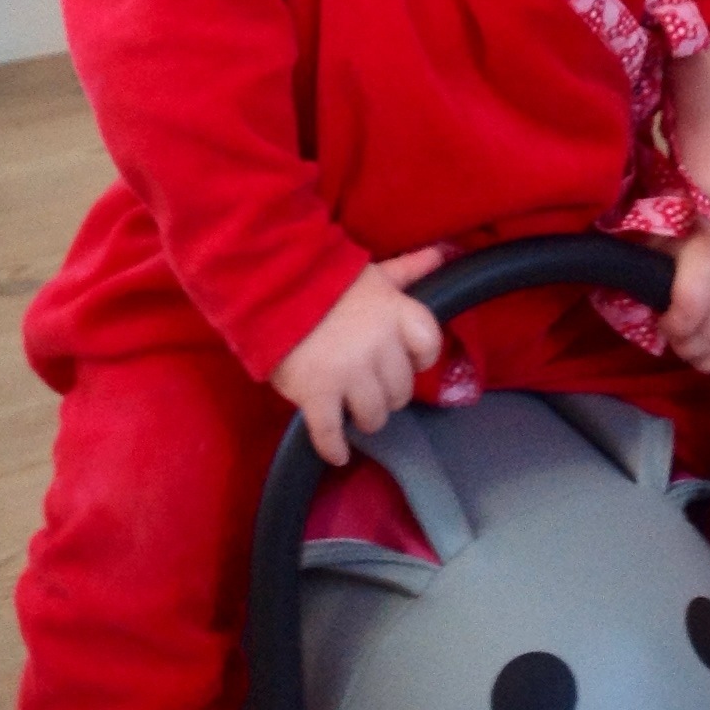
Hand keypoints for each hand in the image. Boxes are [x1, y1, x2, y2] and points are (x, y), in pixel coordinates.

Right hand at [271, 247, 446, 464]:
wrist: (269, 287)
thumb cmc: (323, 279)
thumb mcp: (370, 272)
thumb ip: (407, 270)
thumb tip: (440, 255)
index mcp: (395, 313)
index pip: (429, 346)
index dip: (419, 357)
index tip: (405, 360)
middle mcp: (379, 345)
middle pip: (401, 389)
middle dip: (388, 392)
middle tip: (369, 387)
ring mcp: (349, 373)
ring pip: (374, 415)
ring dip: (366, 418)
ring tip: (352, 411)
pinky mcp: (317, 394)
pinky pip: (332, 433)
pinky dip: (334, 448)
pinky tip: (337, 454)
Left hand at [661, 222, 709, 385]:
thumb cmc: (689, 230)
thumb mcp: (662, 243)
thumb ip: (651, 275)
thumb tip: (642, 310)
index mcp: (707, 265)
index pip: (691, 312)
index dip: (674, 327)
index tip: (664, 323)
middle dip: (689, 347)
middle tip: (677, 341)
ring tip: (696, 354)